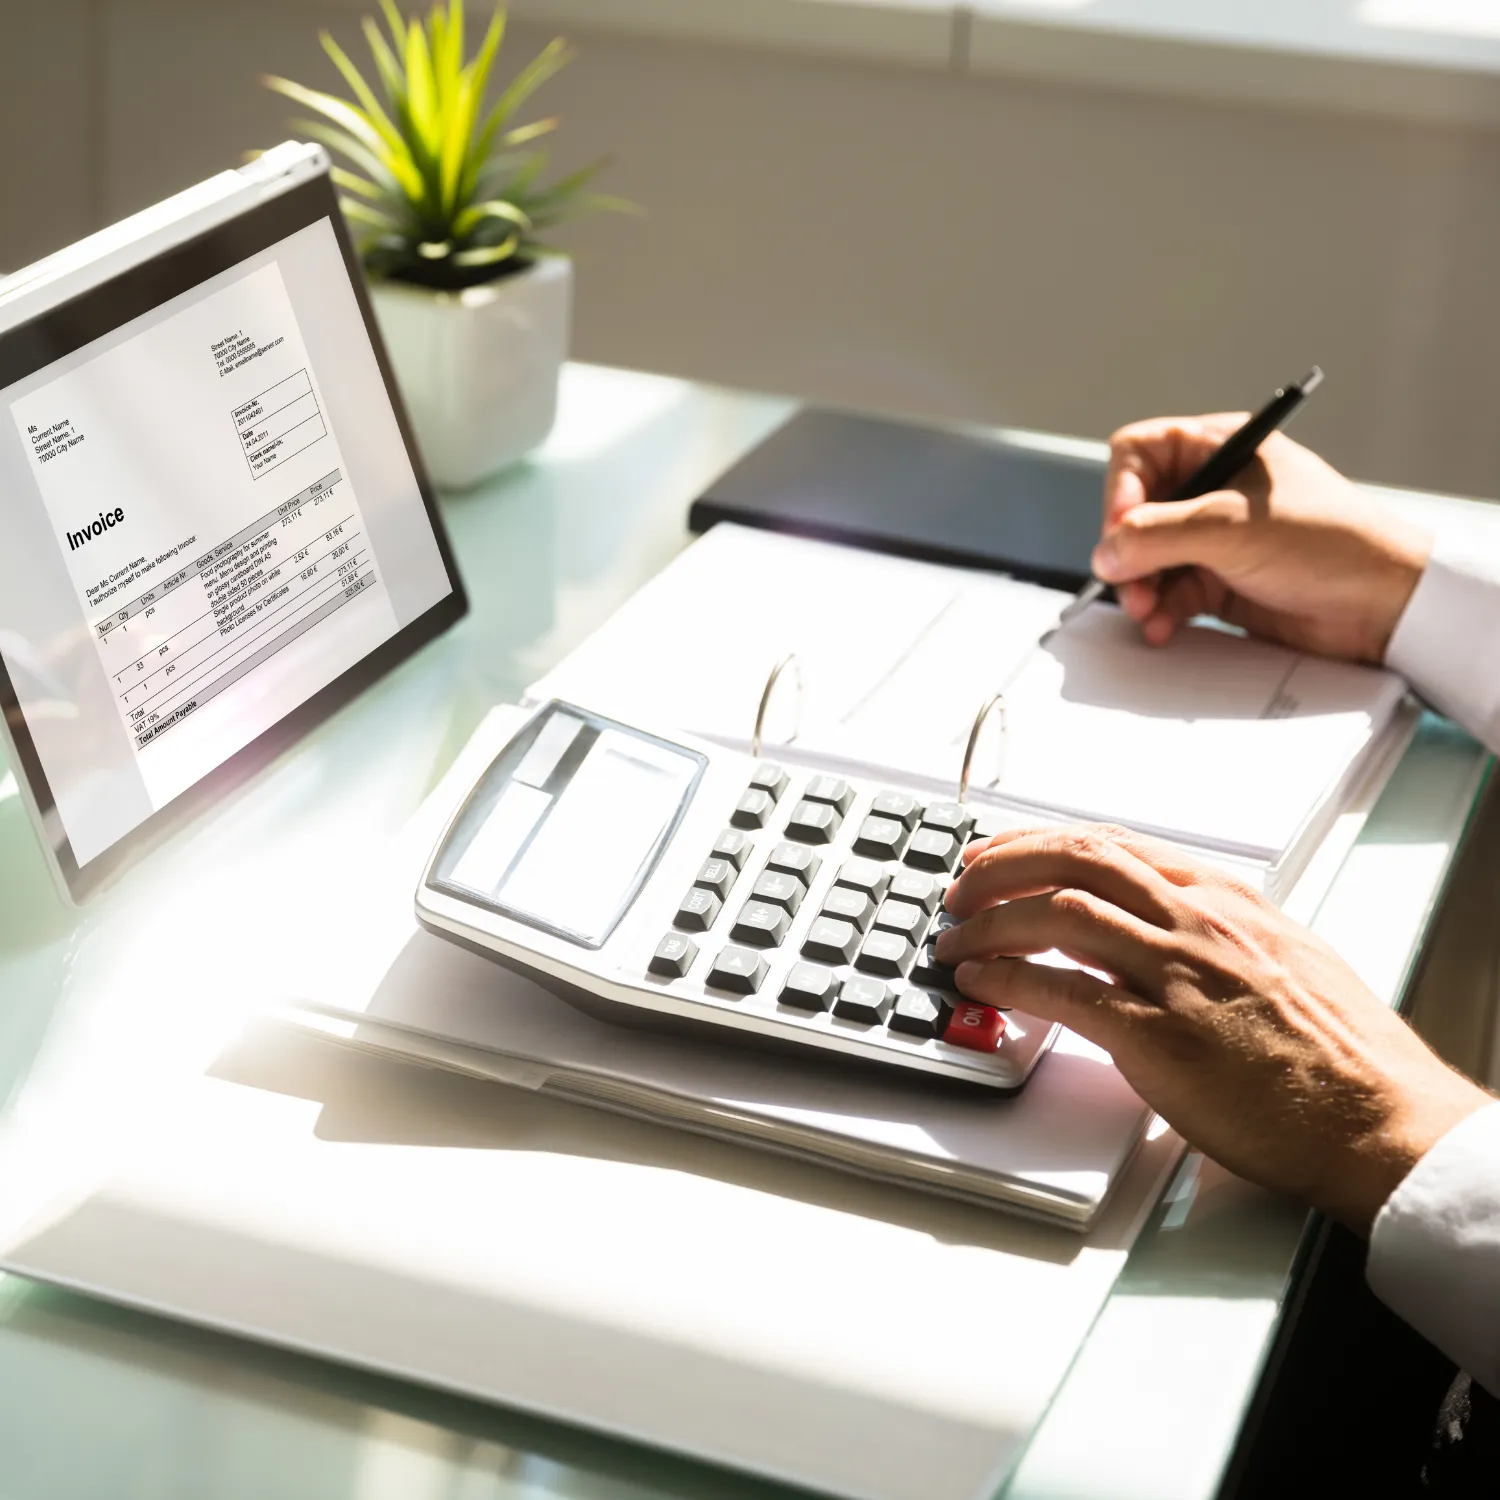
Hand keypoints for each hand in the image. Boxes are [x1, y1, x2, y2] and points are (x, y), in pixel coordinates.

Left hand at [938, 825, 1492, 1233]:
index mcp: (1226, 900)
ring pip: (1060, 912)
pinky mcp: (1161, 1037)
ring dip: (992, 920)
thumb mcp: (1284, 958)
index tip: (1004, 850)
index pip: (1114, 843)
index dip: (1044, 840)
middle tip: (962, 887)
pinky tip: (982, 982)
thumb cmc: (1341, 1052)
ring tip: (958, 937)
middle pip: (1076, 860)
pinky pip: (1063, 991)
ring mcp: (1178, 975)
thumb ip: (1219, 933)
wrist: (1380, 1118)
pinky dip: (1009, 979)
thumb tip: (1160, 927)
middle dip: (1004, 865)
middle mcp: (1198, 923)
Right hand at [1096, 414, 1432, 662]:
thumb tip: (1106, 551)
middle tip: (1129, 581)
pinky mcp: (1219, 582)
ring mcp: (1214, 539)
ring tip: (1148, 611)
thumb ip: (1158, 536)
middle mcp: (1213, 490)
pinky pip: (1169, 593)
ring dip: (1139, 588)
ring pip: (1146, 558)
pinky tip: (1164, 627)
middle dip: (1126, 552)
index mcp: (1221, 447)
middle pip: (1135, 513)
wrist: (1383, 605)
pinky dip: (1160, 612)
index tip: (1121, 530)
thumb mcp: (1232, 528)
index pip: (1140, 454)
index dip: (1121, 491)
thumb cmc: (1332, 542)